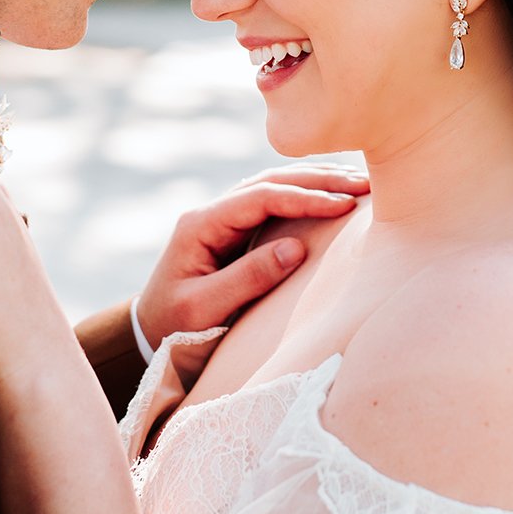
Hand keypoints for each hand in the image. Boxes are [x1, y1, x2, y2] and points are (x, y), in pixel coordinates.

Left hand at [132, 162, 367, 349]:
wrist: (148, 333)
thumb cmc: (173, 326)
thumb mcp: (204, 309)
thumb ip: (247, 278)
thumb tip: (296, 248)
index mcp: (200, 224)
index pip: (260, 197)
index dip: (304, 197)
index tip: (343, 205)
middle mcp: (212, 212)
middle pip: (270, 181)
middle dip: (319, 180)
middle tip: (365, 183)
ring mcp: (223, 218)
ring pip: (274, 185)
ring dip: (316, 182)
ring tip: (358, 182)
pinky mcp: (236, 230)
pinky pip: (274, 203)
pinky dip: (306, 194)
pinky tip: (332, 194)